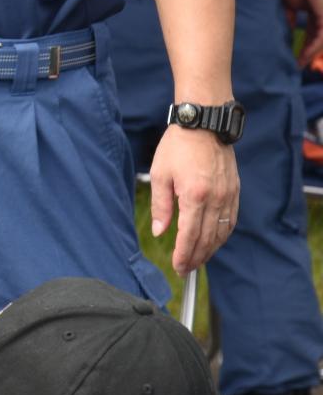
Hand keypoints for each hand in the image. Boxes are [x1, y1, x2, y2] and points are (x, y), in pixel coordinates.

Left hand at [149, 123, 237, 274]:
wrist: (204, 124)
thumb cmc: (177, 147)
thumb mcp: (160, 174)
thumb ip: (161, 206)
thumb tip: (159, 231)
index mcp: (194, 196)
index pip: (189, 235)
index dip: (184, 255)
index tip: (178, 268)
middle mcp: (215, 198)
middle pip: (208, 238)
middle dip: (197, 257)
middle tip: (186, 270)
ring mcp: (228, 194)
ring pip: (222, 231)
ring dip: (211, 249)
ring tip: (198, 260)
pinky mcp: (234, 190)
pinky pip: (231, 219)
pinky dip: (223, 234)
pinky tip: (214, 241)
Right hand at [284, 0, 322, 70]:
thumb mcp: (289, 3)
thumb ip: (288, 17)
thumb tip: (286, 30)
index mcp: (316, 14)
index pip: (311, 34)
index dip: (304, 45)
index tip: (294, 56)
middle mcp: (322, 19)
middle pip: (316, 41)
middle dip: (308, 54)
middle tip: (298, 65)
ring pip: (319, 43)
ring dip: (309, 55)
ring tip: (299, 65)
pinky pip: (319, 40)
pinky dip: (311, 50)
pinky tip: (303, 58)